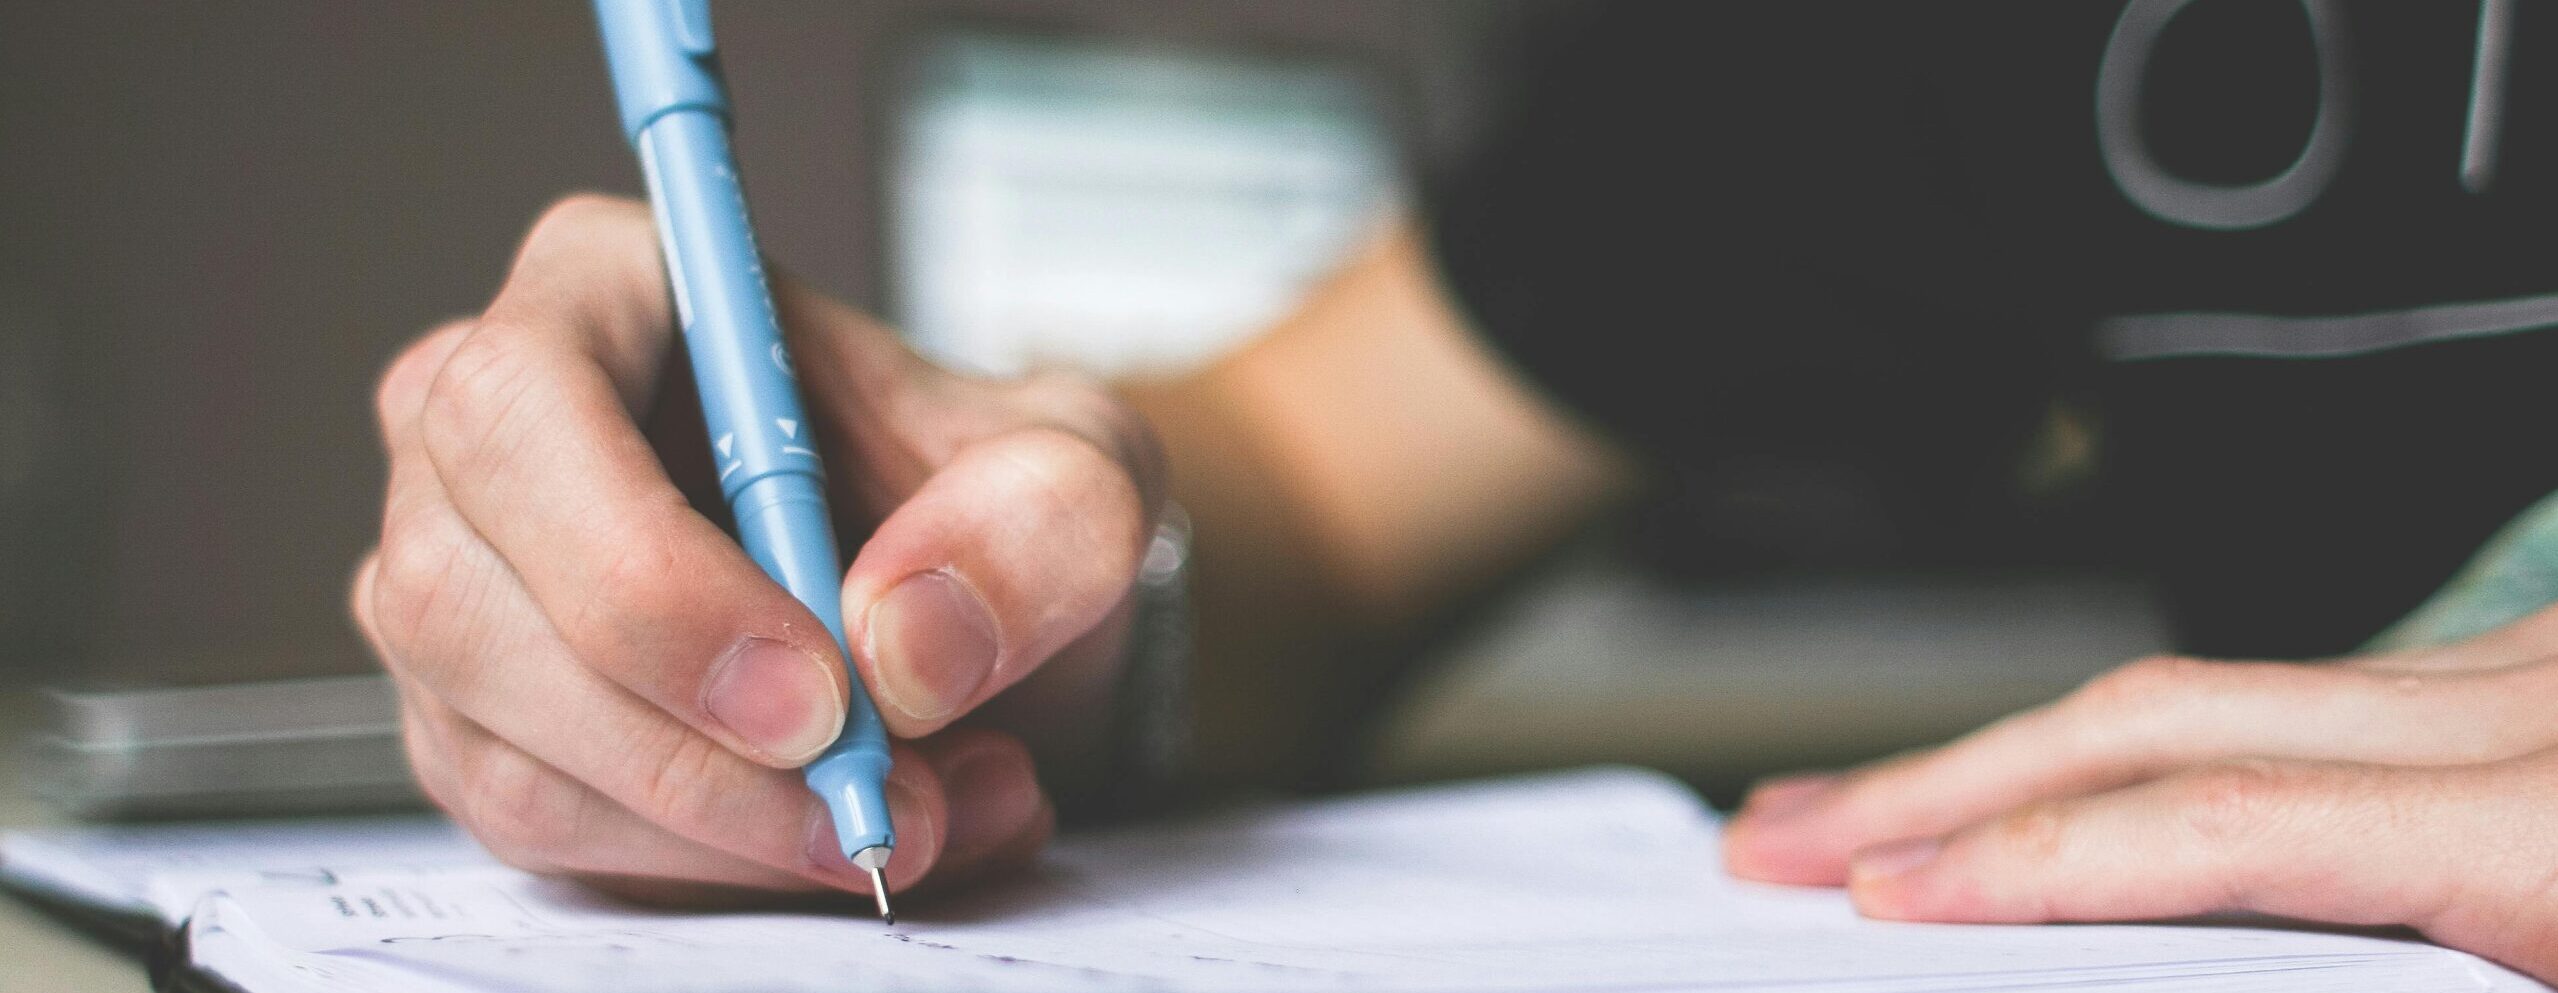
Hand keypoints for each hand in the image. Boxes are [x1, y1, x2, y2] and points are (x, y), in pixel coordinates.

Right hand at [351, 195, 1163, 904]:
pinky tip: (846, 833)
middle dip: (691, 746)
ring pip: (509, 750)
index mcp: (605, 290)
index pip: (522, 409)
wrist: (978, 611)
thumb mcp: (1084, 471)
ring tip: (923, 815)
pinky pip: (548, 833)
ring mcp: (461, 589)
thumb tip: (904, 642)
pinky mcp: (483, 729)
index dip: (644, 569)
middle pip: (468, 601)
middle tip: (876, 799)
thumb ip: (1041, 519)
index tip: (815, 690)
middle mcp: (483, 433)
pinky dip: (714, 867)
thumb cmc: (989, 499)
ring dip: (728, 828)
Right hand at [1725, 604, 2557, 979]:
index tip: (1879, 897)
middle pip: (2159, 715)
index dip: (2027, 858)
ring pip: (2203, 687)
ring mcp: (2526, 673)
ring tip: (1877, 812)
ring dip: (2017, 753)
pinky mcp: (2527, 674)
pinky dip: (2143, 743)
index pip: (2223, 824)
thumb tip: (2153, 952)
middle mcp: (2530, 714)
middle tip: (1785, 833)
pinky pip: (2292, 691)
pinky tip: (2060, 785)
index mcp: (2556, 835)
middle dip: (1944, 778)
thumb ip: (2386, 979)